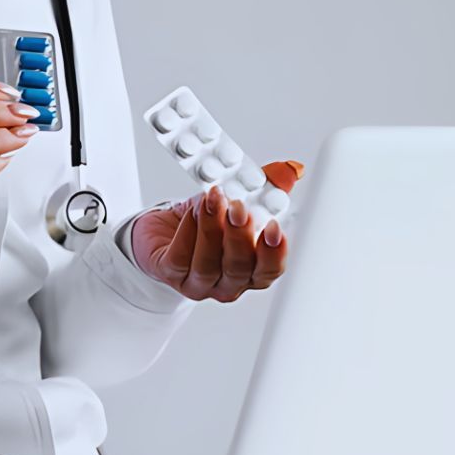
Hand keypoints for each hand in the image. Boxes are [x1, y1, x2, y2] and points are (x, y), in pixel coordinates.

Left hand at [132, 185, 288, 302]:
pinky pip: (179, 258)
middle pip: (238, 268)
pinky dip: (187, 232)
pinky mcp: (169, 274)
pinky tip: (191, 212)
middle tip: (238, 207)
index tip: (273, 227)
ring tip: (212, 199)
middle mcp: (227, 283)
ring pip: (207, 264)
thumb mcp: (239, 199)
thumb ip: (267, 187)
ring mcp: (197, 283)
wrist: (163, 229)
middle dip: (239, 236)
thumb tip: (291, 170)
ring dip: (211, 228)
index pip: (269, 270)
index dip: (273, 253)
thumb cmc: (204, 220)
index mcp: (251, 271)